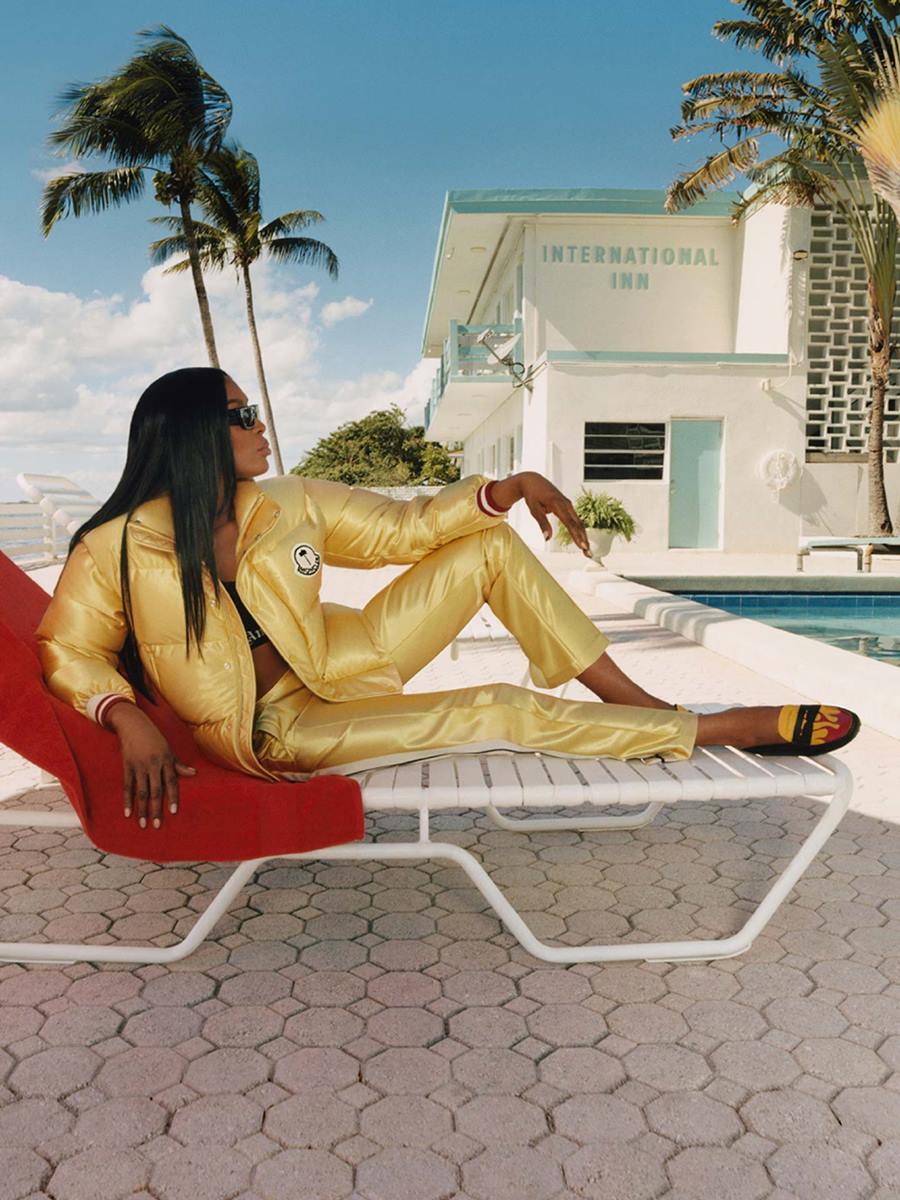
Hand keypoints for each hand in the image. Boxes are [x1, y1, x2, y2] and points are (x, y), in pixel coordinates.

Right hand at [106, 704, 196, 829]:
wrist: (133, 724)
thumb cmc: (154, 738)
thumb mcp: (168, 749)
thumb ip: (178, 764)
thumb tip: (194, 773)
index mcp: (165, 760)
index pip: (171, 782)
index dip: (173, 797)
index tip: (174, 812)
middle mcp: (153, 765)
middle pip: (156, 791)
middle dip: (156, 809)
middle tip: (156, 825)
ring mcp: (139, 766)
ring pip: (141, 792)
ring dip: (142, 809)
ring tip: (142, 824)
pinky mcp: (127, 766)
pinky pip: (128, 786)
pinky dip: (127, 800)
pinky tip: (128, 813)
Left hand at [501, 471, 591, 556]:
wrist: (533, 481)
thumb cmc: (532, 495)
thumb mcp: (534, 510)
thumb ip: (542, 524)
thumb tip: (547, 538)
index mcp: (557, 504)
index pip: (570, 523)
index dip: (577, 535)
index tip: (582, 546)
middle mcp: (566, 504)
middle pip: (578, 524)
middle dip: (584, 539)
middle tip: (588, 554)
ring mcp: (568, 504)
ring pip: (579, 523)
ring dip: (583, 537)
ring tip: (587, 551)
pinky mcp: (568, 506)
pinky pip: (575, 520)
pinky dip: (579, 531)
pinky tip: (582, 540)